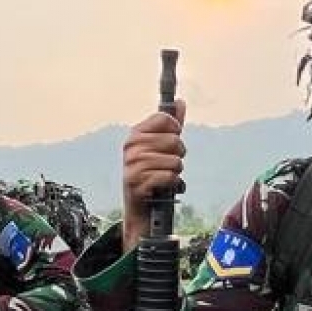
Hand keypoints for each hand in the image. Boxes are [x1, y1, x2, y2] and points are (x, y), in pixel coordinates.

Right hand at [119, 101, 187, 249]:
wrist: (142, 209)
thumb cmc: (153, 175)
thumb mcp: (161, 148)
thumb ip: (171, 125)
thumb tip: (180, 102)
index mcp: (136, 134)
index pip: (165, 119)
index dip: (175, 130)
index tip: (170, 142)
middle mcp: (131, 146)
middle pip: (175, 140)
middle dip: (178, 156)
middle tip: (167, 166)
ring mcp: (132, 164)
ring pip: (175, 161)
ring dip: (176, 173)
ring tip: (165, 178)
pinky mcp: (136, 182)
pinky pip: (170, 177)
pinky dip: (172, 184)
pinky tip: (164, 188)